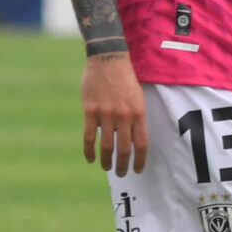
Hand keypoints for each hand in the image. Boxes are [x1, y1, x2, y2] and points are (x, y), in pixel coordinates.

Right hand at [82, 51, 146, 174]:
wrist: (108, 58)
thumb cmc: (125, 77)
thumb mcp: (138, 96)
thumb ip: (135, 117)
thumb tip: (132, 139)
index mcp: (138, 112)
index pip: (142, 143)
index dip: (140, 160)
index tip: (138, 169)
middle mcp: (124, 116)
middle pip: (124, 149)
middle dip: (123, 165)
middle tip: (121, 173)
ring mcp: (106, 114)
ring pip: (106, 146)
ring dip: (107, 161)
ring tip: (107, 168)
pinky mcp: (90, 111)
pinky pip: (89, 137)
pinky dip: (89, 151)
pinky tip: (91, 159)